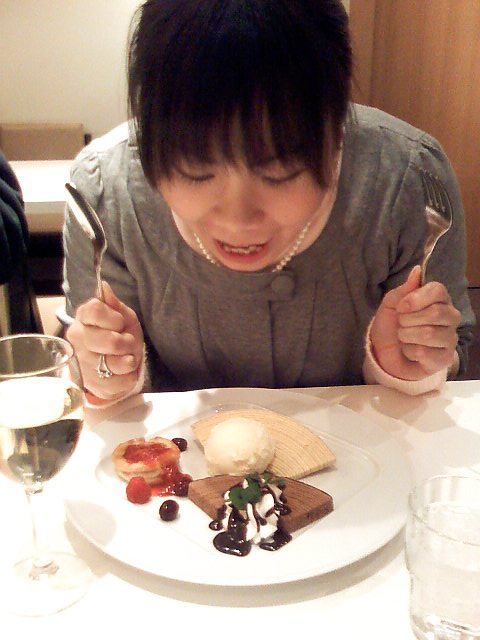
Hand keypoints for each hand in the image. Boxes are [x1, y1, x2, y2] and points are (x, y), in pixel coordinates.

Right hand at [66, 282, 143, 400]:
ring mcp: (82, 364)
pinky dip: (127, 377)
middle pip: (109, 341)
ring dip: (129, 361)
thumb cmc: (120, 334)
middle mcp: (77, 339)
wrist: (117, 362)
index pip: (96, 311)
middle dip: (126, 343)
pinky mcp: (91, 385)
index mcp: (84, 318)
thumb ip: (114, 304)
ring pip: (114, 364)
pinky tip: (122, 372)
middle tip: (127, 343)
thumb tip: (104, 287)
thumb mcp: (122, 316)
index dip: (115, 318)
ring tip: (126, 358)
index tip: (120, 323)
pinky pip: (119, 382)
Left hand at [370, 266, 460, 379]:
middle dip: (408, 320)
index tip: (401, 307)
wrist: (385, 355)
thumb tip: (417, 270)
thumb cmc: (390, 327)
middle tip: (401, 324)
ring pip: (429, 333)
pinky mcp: (445, 358)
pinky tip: (409, 351)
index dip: (416, 299)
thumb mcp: (390, 306)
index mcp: (439, 299)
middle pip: (436, 313)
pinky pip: (425, 352)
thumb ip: (403, 290)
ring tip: (404, 337)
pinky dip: (409, 351)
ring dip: (407, 336)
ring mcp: (450, 338)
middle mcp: (450, 317)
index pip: (438, 290)